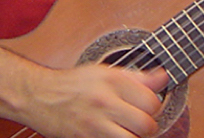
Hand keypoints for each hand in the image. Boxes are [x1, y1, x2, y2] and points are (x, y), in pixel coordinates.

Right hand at [19, 65, 168, 137]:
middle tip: (138, 122)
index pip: (152, 101)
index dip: (153, 106)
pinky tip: (114, 134)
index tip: (146, 106)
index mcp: (112, 81)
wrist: (39, 97)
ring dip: (133, 137)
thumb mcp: (105, 72)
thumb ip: (138, 77)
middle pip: (146, 124)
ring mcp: (93, 124)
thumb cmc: (73, 84)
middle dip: (147, 126)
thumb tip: (164, 77)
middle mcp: (104, 102)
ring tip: (127, 131)